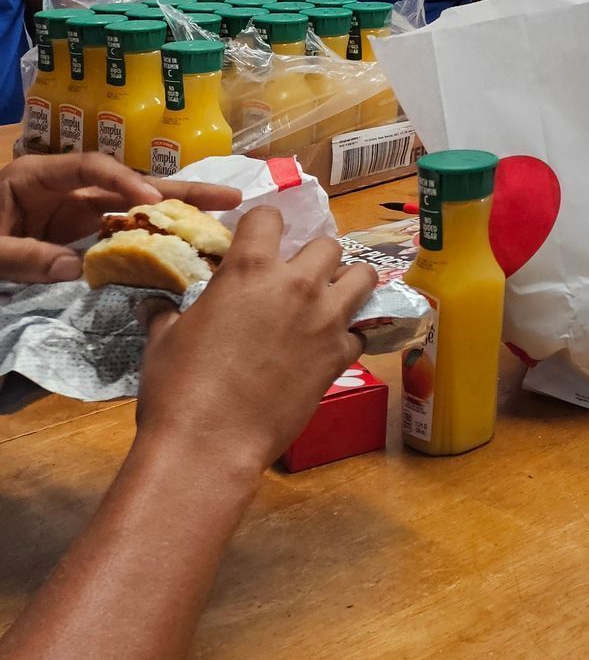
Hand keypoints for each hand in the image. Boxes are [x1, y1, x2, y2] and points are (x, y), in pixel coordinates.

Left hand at [0, 154, 242, 283]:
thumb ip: (22, 257)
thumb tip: (76, 269)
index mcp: (34, 177)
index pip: (92, 169)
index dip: (126, 184)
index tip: (154, 207)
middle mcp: (63, 190)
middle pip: (127, 184)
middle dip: (176, 190)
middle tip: (228, 196)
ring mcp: (72, 214)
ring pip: (132, 208)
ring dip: (176, 212)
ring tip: (223, 213)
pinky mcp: (76, 237)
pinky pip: (119, 234)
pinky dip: (151, 237)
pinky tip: (183, 241)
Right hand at [136, 208, 376, 473]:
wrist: (210, 443)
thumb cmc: (177, 387)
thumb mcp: (163, 341)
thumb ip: (167, 313)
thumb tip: (154, 302)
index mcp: (250, 269)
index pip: (269, 217)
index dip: (262, 226)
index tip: (256, 242)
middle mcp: (296, 284)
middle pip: (328, 244)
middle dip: (313, 257)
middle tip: (296, 279)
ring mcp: (325, 318)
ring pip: (363, 276)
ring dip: (348, 283)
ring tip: (328, 300)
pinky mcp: (340, 355)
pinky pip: (360, 330)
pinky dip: (348, 335)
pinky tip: (328, 347)